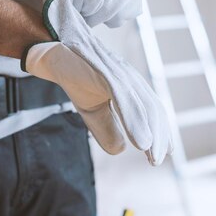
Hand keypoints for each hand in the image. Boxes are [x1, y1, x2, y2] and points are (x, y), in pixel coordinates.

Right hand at [22, 0, 170, 165]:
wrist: (54, 54)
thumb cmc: (76, 80)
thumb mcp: (92, 110)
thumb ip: (106, 129)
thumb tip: (121, 150)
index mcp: (130, 85)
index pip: (151, 110)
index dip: (160, 132)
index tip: (162, 155)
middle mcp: (130, 77)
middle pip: (153, 108)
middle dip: (159, 136)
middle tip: (157, 161)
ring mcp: (119, 73)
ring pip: (143, 105)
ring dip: (151, 132)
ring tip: (153, 156)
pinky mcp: (105, 72)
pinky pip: (124, 99)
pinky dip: (134, 120)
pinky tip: (141, 141)